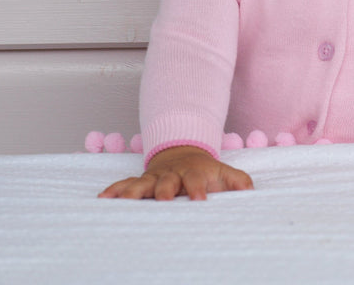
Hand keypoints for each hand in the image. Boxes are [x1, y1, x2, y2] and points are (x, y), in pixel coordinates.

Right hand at [98, 145, 253, 200]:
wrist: (183, 152)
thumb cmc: (204, 170)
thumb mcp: (222, 172)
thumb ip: (237, 181)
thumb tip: (250, 190)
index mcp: (193, 173)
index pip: (196, 181)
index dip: (198, 189)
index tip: (200, 200)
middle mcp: (171, 175)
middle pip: (167, 182)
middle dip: (164, 191)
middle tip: (162, 199)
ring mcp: (154, 178)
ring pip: (142, 184)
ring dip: (134, 192)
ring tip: (124, 201)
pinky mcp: (141, 181)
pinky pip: (125, 184)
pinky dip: (114, 190)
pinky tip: (103, 198)